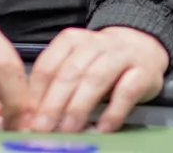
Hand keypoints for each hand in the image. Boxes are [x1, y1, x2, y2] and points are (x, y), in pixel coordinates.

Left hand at [26, 26, 169, 133]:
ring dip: (78, 108)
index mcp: (72, 40)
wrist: (143, 46)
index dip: (36, 94)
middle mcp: (95, 44)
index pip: (48, 66)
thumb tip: (33, 116)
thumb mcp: (76, 63)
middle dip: (53, 104)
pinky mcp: (143, 72)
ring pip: (95, 79)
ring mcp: (121, 55)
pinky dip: (113, 112)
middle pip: (69, 73)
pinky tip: (102, 128)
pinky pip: (126, 92)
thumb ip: (56, 83)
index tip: (29, 118)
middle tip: (43, 128)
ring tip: (68, 131)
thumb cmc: (102, 62)